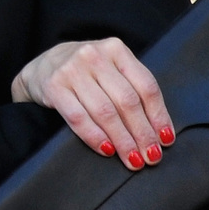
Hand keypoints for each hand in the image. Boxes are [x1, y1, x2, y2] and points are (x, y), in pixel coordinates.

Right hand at [11, 37, 171, 171]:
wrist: (43, 66)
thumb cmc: (86, 73)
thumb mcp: (111, 69)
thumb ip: (133, 89)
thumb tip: (160, 132)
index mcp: (116, 49)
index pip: (146, 86)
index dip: (158, 116)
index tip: (165, 140)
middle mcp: (94, 56)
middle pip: (127, 101)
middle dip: (142, 133)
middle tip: (151, 156)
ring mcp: (71, 70)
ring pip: (105, 112)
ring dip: (122, 140)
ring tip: (132, 159)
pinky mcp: (53, 86)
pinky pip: (78, 117)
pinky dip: (95, 136)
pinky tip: (107, 150)